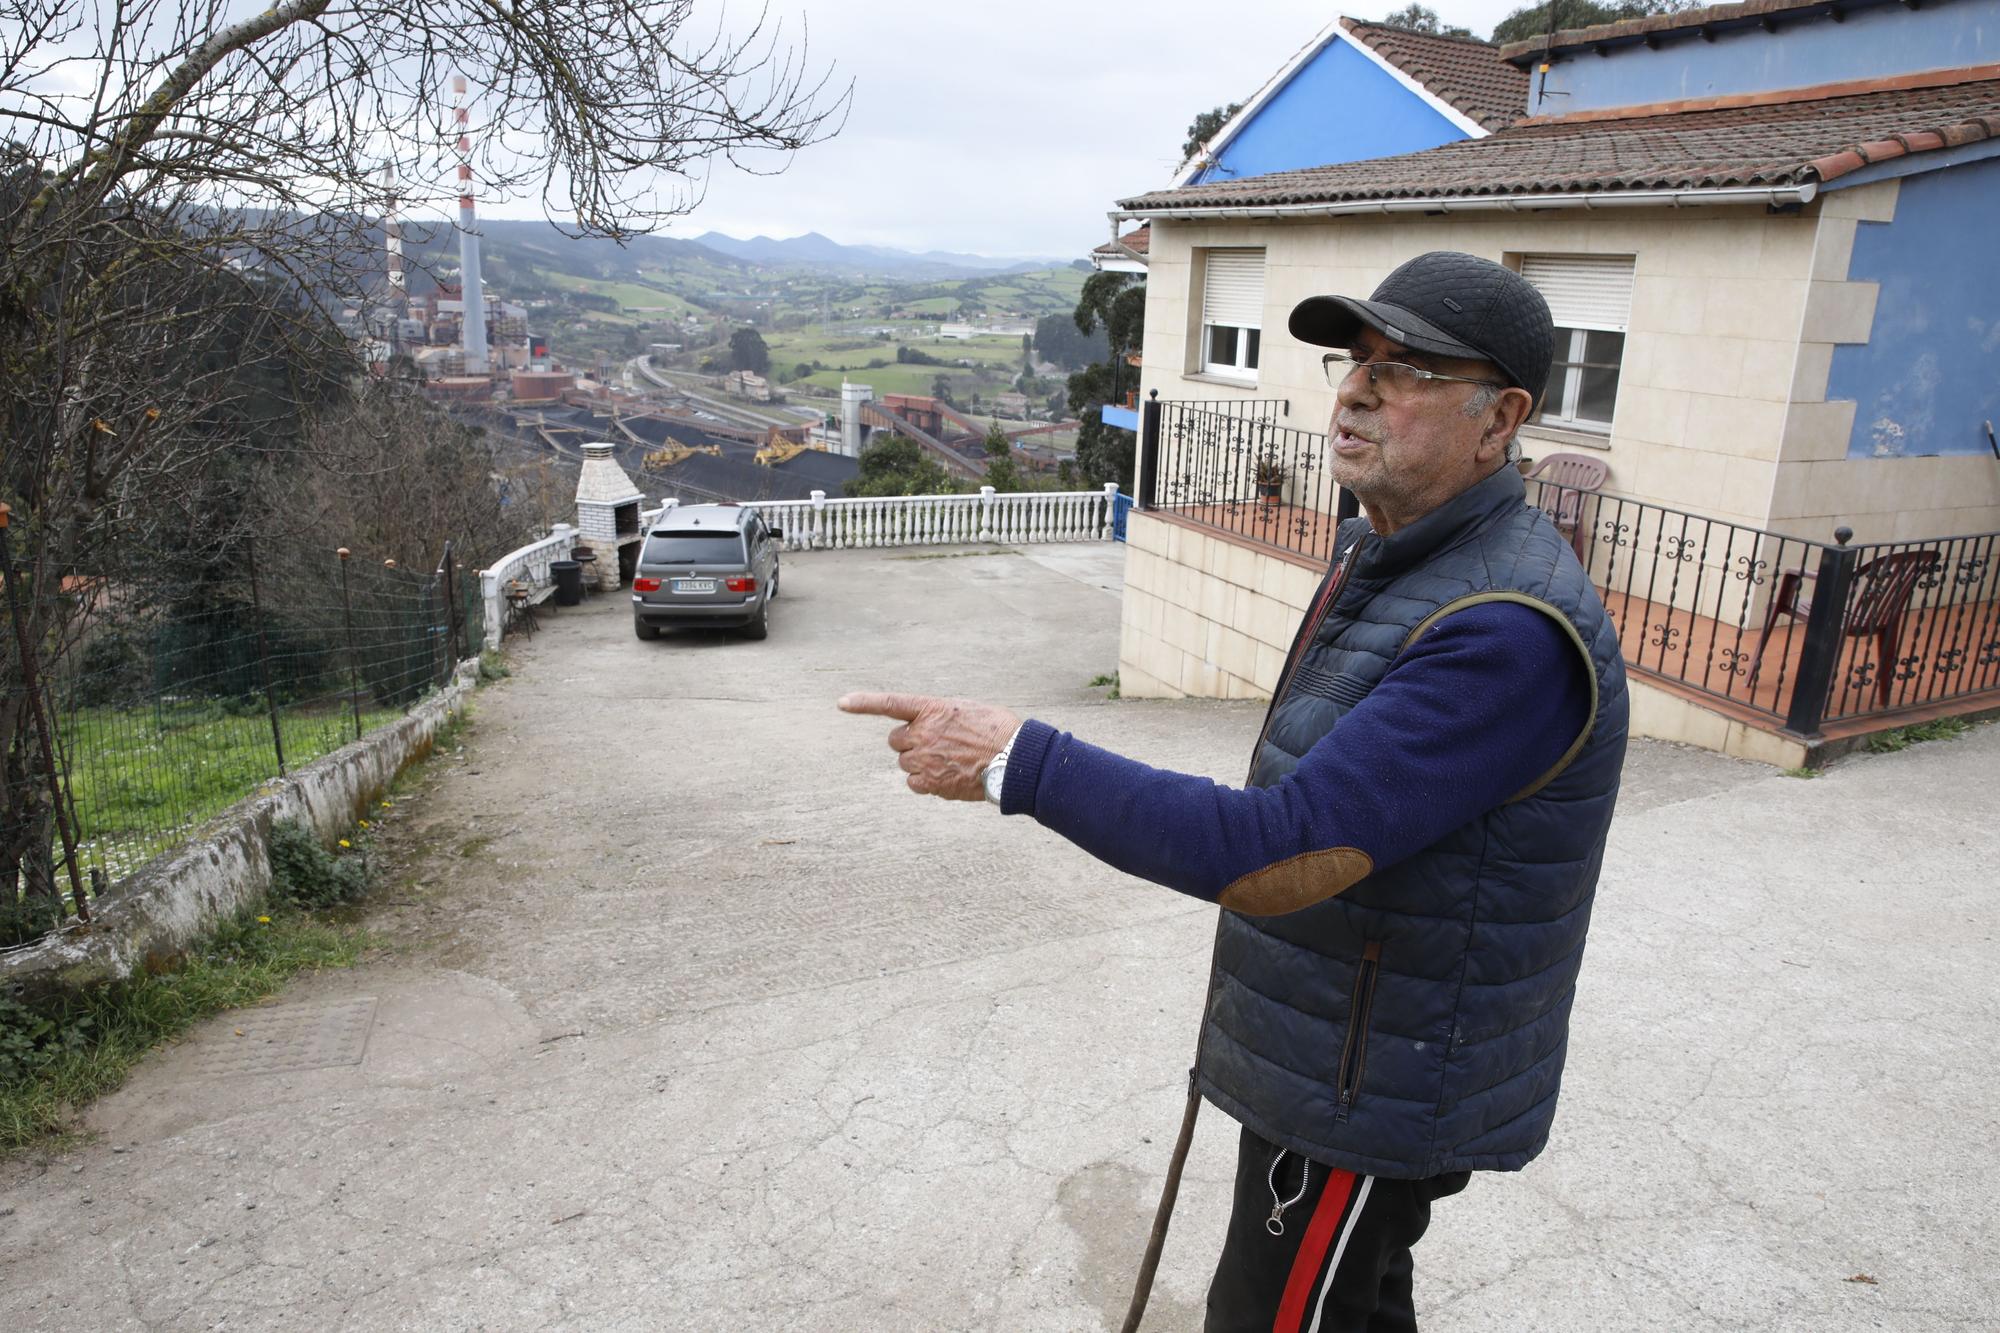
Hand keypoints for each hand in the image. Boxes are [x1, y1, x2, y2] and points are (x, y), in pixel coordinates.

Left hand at [837, 692, 1021, 800]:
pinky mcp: (931, 782)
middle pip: (896, 741)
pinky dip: (927, 782)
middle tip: (937, 745)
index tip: (841, 703)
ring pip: (905, 763)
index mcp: (933, 709)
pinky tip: (949, 777)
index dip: (863, 702)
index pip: (890, 703)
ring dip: (920, 763)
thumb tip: (929, 727)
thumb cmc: (997, 731)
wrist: (1014, 758)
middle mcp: (924, 732)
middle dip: (911, 743)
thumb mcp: (967, 710)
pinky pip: (914, 783)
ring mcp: (925, 759)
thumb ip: (940, 715)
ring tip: (950, 761)